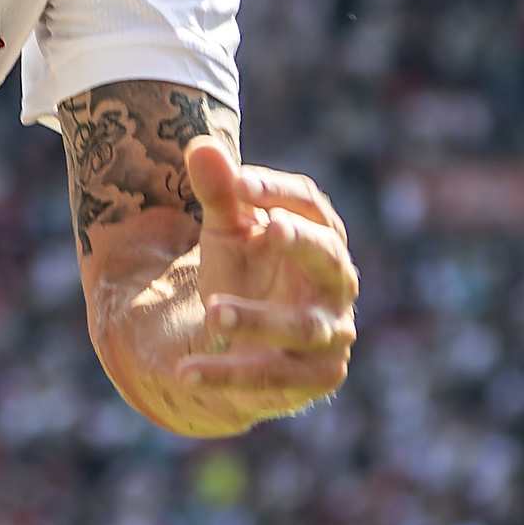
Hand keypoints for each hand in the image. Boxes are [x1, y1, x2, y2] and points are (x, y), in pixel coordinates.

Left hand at [97, 137, 354, 436]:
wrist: (244, 345)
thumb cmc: (244, 273)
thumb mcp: (226, 232)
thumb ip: (218, 194)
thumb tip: (200, 146)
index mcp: (321, 236)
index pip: (311, 205)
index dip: (278, 191)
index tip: (239, 183)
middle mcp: (337, 284)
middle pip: (329, 257)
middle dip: (301, 242)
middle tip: (267, 228)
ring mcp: (332, 333)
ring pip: (300, 327)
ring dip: (256, 319)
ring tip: (211, 312)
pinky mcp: (316, 377)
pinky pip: (273, 378)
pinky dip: (228, 375)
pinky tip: (186, 370)